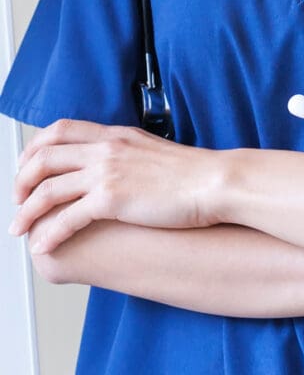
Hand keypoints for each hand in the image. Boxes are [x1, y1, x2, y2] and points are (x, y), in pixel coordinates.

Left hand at [10, 120, 223, 253]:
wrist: (213, 182)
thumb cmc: (190, 172)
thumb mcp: (151, 149)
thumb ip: (125, 152)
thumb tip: (109, 163)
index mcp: (115, 135)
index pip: (59, 130)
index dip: (34, 148)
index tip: (26, 167)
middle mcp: (107, 149)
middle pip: (45, 157)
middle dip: (21, 181)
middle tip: (17, 200)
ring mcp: (109, 173)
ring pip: (48, 189)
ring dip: (26, 212)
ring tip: (18, 229)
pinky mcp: (113, 199)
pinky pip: (66, 218)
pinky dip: (49, 234)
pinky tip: (44, 245)